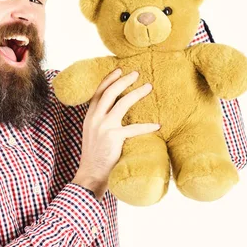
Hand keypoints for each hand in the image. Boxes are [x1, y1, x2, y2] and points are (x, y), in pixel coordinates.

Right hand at [72, 69, 160, 200]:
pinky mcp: (113, 137)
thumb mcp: (93, 135)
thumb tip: (116, 114)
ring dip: (136, 93)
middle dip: (123, 81)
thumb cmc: (95, 158)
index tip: (118, 70)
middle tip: (136, 73)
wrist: (90, 175)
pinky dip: (146, 127)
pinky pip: (134, 128)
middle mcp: (95, 119)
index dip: (108, 80)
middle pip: (109, 92)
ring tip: (148, 87)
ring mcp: (104, 127)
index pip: (98, 93)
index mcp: (89, 118)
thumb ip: (101, 123)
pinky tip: (157, 125)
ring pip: (122, 103)